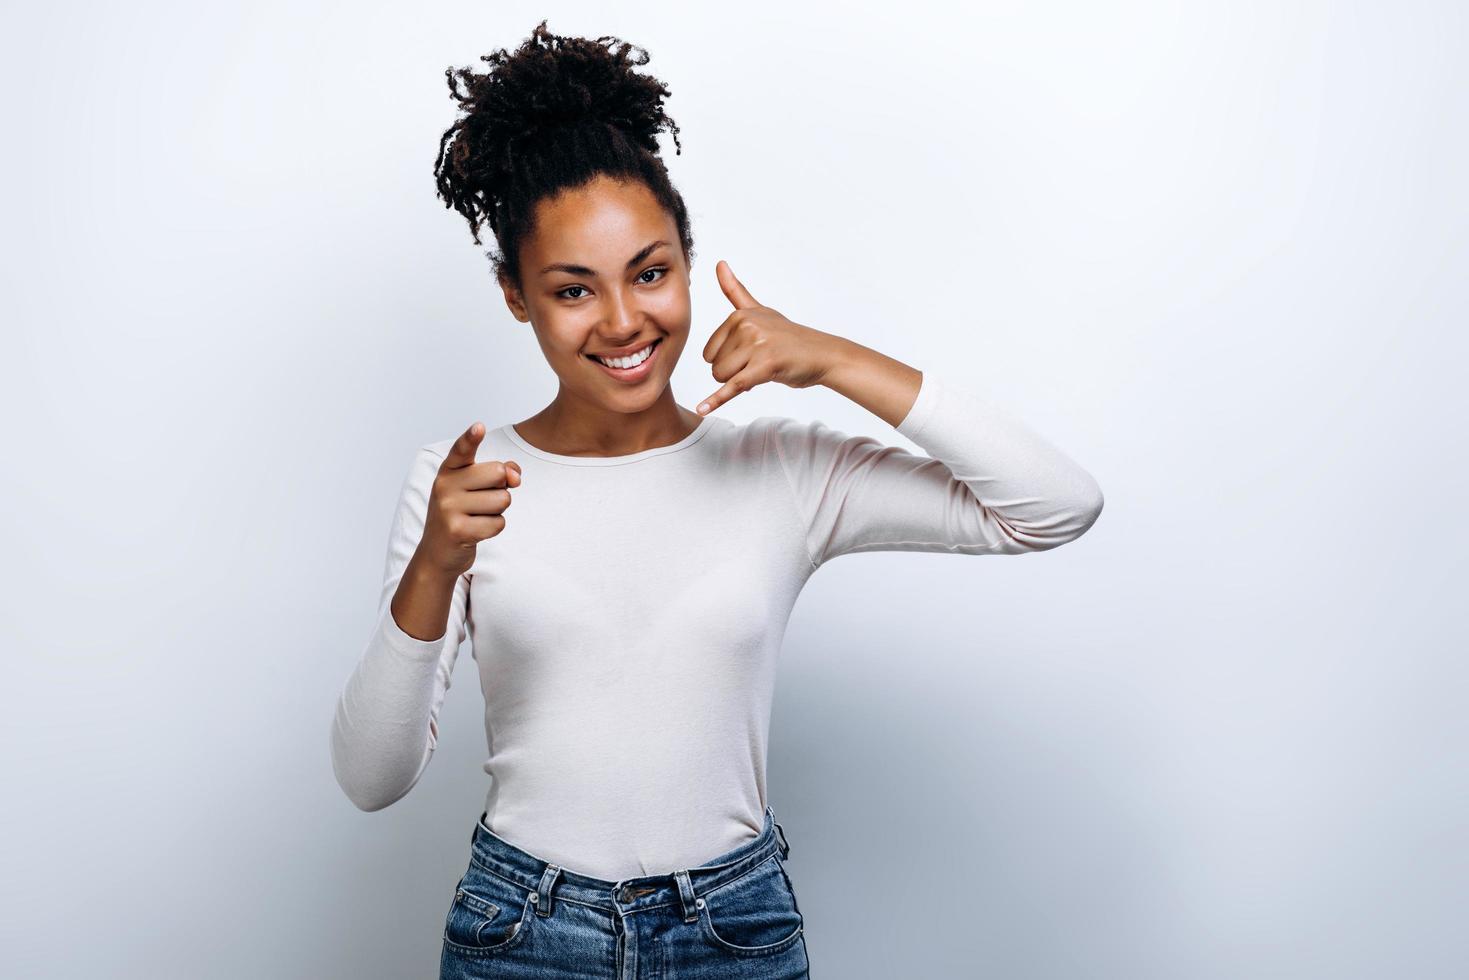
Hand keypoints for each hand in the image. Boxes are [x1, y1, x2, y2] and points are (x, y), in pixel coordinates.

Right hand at [417, 422, 521, 577]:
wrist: (438, 552)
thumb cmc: (462, 513)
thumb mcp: (475, 489)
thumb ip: (499, 473)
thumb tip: (516, 475)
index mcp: (449, 471)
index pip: (462, 450)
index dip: (471, 438)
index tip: (479, 428)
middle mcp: (445, 486)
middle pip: (498, 474)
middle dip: (501, 488)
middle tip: (482, 501)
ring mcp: (448, 508)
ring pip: (502, 500)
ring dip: (498, 511)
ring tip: (477, 516)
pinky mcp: (457, 530)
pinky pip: (498, 523)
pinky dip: (493, 528)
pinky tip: (476, 530)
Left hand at [696, 260, 848, 414]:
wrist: (823, 355)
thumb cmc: (789, 337)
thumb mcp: (761, 311)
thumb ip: (736, 291)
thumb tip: (718, 263)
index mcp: (740, 315)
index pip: (710, 351)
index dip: (728, 360)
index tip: (749, 355)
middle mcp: (746, 326)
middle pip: (715, 366)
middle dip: (733, 372)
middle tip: (759, 364)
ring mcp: (756, 345)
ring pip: (722, 377)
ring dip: (739, 382)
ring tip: (763, 370)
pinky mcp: (764, 366)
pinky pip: (733, 387)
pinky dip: (716, 400)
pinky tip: (703, 408)